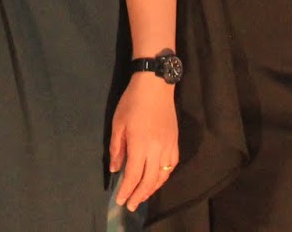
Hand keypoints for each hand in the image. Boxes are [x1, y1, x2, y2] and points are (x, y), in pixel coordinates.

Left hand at [109, 73, 178, 211]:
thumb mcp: (118, 124)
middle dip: (139, 195)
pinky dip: (164, 176)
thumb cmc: (132, 102)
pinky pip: (172, 165)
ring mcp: (168, 146)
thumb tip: (116, 169)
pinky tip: (157, 180)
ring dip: (152, 189)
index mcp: (139, 144)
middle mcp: (156, 149)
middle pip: (149, 180)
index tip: (120, 200)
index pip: (133, 175)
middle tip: (131, 205)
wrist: (155, 86)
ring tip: (142, 196)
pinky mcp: (176, 142)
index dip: (127, 190)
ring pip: (162, 175)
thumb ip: (117, 149)